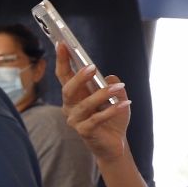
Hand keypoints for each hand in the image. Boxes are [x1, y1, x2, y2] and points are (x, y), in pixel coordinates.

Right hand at [55, 43, 130, 162]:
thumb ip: (111, 84)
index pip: (64, 75)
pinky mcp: (84, 131)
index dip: (62, 60)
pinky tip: (125, 103)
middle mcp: (70, 106)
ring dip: (102, 94)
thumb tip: (109, 78)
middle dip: (79, 77)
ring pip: (84, 104)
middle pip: (68, 89)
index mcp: (74, 95)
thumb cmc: (111, 118)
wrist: (114, 143)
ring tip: (118, 88)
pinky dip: (112, 110)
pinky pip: (97, 119)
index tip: (62, 43)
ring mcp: (75, 120)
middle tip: (92, 67)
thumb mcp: (116, 97)